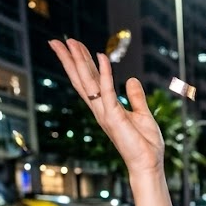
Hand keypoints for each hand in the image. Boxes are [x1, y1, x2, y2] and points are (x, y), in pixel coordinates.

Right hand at [48, 39, 164, 176]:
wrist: (148, 165)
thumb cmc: (145, 145)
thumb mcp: (142, 115)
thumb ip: (135, 97)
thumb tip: (131, 80)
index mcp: (106, 108)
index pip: (90, 81)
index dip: (80, 63)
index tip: (72, 46)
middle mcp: (101, 109)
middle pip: (81, 79)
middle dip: (70, 59)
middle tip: (56, 41)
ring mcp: (105, 113)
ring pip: (88, 82)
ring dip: (79, 61)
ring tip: (70, 43)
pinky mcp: (114, 116)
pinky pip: (108, 90)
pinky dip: (105, 73)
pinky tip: (101, 56)